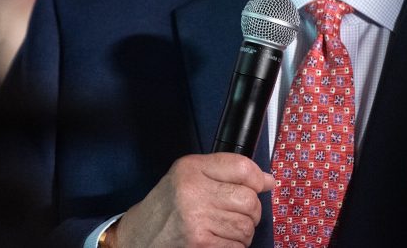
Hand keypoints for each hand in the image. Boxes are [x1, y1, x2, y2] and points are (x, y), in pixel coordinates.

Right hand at [115, 153, 273, 246]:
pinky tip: (218, 242)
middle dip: (251, 211)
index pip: (242, 167)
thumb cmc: (168, 207)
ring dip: (242, 232)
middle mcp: (193, 191)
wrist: (139, 237)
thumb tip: (268, 181)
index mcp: (191, 168)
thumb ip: (226, 172)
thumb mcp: (189, 176)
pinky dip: (234, 247)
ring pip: (246, 227)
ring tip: (223, 229)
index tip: (261, 185)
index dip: (258, 178)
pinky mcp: (200, 244)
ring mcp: (196, 220)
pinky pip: (237, 247)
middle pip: (249, 200)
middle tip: (237, 214)